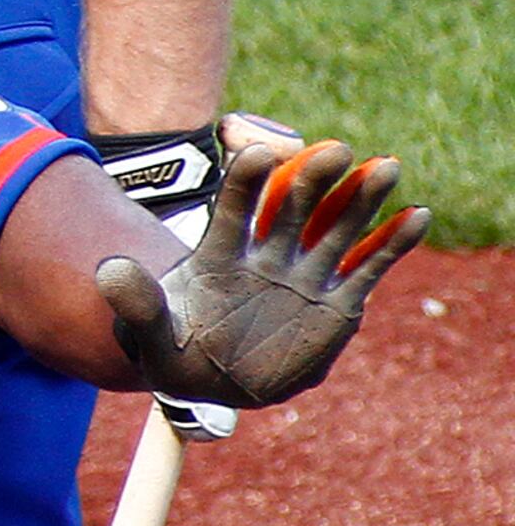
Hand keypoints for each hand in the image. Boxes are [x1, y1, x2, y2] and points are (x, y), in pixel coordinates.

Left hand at [101, 132, 425, 409]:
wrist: (211, 376)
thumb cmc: (175, 350)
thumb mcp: (150, 333)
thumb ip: (136, 303)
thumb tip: (108, 271)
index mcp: (220, 258)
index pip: (234, 209)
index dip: (246, 181)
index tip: (260, 151)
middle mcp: (266, 259)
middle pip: (292, 210)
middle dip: (314, 180)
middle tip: (337, 149)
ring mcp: (302, 279)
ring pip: (334, 231)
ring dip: (360, 201)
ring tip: (386, 166)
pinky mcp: (334, 305)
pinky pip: (365, 270)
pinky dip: (390, 244)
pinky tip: (416, 216)